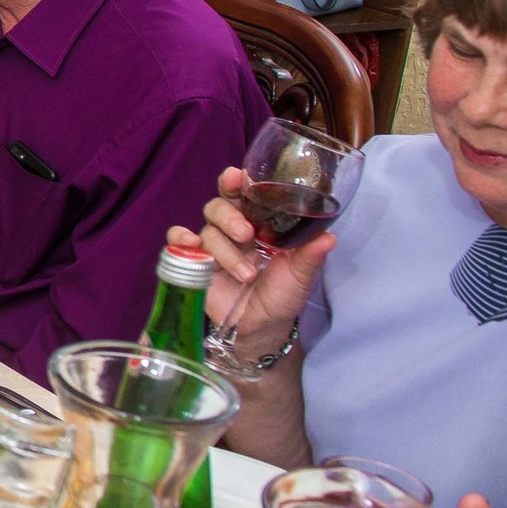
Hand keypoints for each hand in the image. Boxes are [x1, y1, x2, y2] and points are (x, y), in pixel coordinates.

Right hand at [175, 166, 335, 357]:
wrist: (260, 330)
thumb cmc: (282, 298)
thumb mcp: (301, 277)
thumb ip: (311, 255)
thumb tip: (330, 237)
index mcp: (259, 225)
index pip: (244, 195)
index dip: (237, 182)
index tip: (238, 177)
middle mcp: (233, 231)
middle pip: (219, 206)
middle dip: (230, 216)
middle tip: (246, 234)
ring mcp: (212, 246)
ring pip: (206, 229)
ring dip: (225, 249)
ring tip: (246, 274)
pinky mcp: (193, 262)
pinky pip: (177, 242)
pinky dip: (180, 241)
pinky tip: (191, 247)